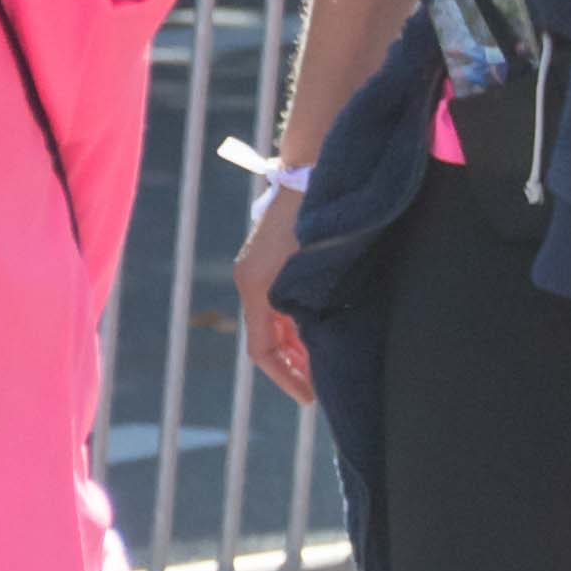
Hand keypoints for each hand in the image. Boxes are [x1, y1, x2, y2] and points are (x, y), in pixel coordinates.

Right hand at [234, 192, 314, 406]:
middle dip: (292, 366)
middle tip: (321, 384)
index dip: (287, 378)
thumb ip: (312, 310)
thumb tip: (319, 348)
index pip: (262, 351)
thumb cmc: (318, 220)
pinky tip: (317, 328)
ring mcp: (254, 270)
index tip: (310, 397)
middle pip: (265, 339)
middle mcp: (249, 281)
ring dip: (293, 346)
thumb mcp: (316, 271)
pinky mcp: (265, 261)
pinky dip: (294, 324)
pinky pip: (276, 304)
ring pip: (272, 323)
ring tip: (322, 361)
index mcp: (257, 288)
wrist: (311, 172)